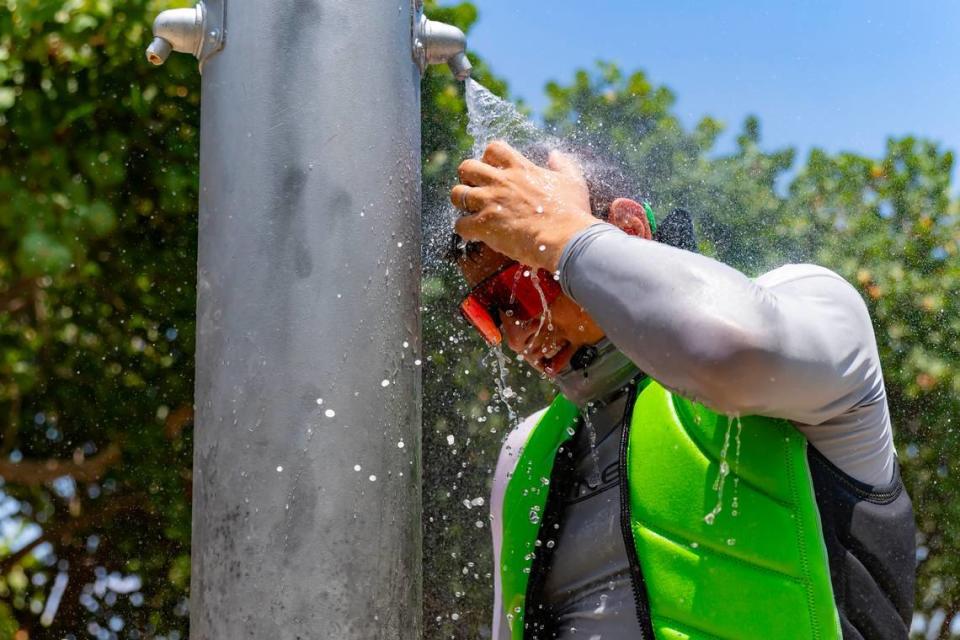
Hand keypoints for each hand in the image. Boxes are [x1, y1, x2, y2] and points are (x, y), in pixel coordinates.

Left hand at [450, 141, 600, 271]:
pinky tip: (474, 234)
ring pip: (457, 194)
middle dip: (467, 177)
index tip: (493, 170)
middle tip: (476, 189)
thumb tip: (555, 154)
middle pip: (467, 167)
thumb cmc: (572, 212)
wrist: (566, 238)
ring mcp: (490, 202)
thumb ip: (563, 165)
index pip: (494, 148)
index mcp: (521, 169)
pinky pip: (459, 224)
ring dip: (461, 202)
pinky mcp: (484, 225)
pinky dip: (464, 230)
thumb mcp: (573, 182)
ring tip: (470, 211)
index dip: (488, 158)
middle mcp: (501, 182)